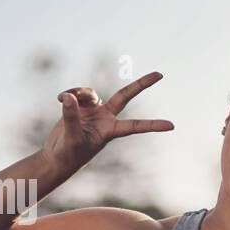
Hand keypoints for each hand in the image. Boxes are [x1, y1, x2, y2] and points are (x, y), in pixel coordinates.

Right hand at [43, 71, 173, 174]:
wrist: (57, 156)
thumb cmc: (68, 154)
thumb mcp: (72, 138)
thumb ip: (71, 117)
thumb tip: (69, 97)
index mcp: (110, 131)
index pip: (135, 126)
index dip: (152, 125)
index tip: (172, 126)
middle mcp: (106, 118)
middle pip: (125, 96)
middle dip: (141, 84)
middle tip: (160, 74)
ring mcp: (94, 110)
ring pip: (90, 92)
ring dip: (77, 92)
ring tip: (62, 99)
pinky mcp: (80, 106)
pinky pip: (77, 93)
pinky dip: (69, 94)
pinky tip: (59, 98)